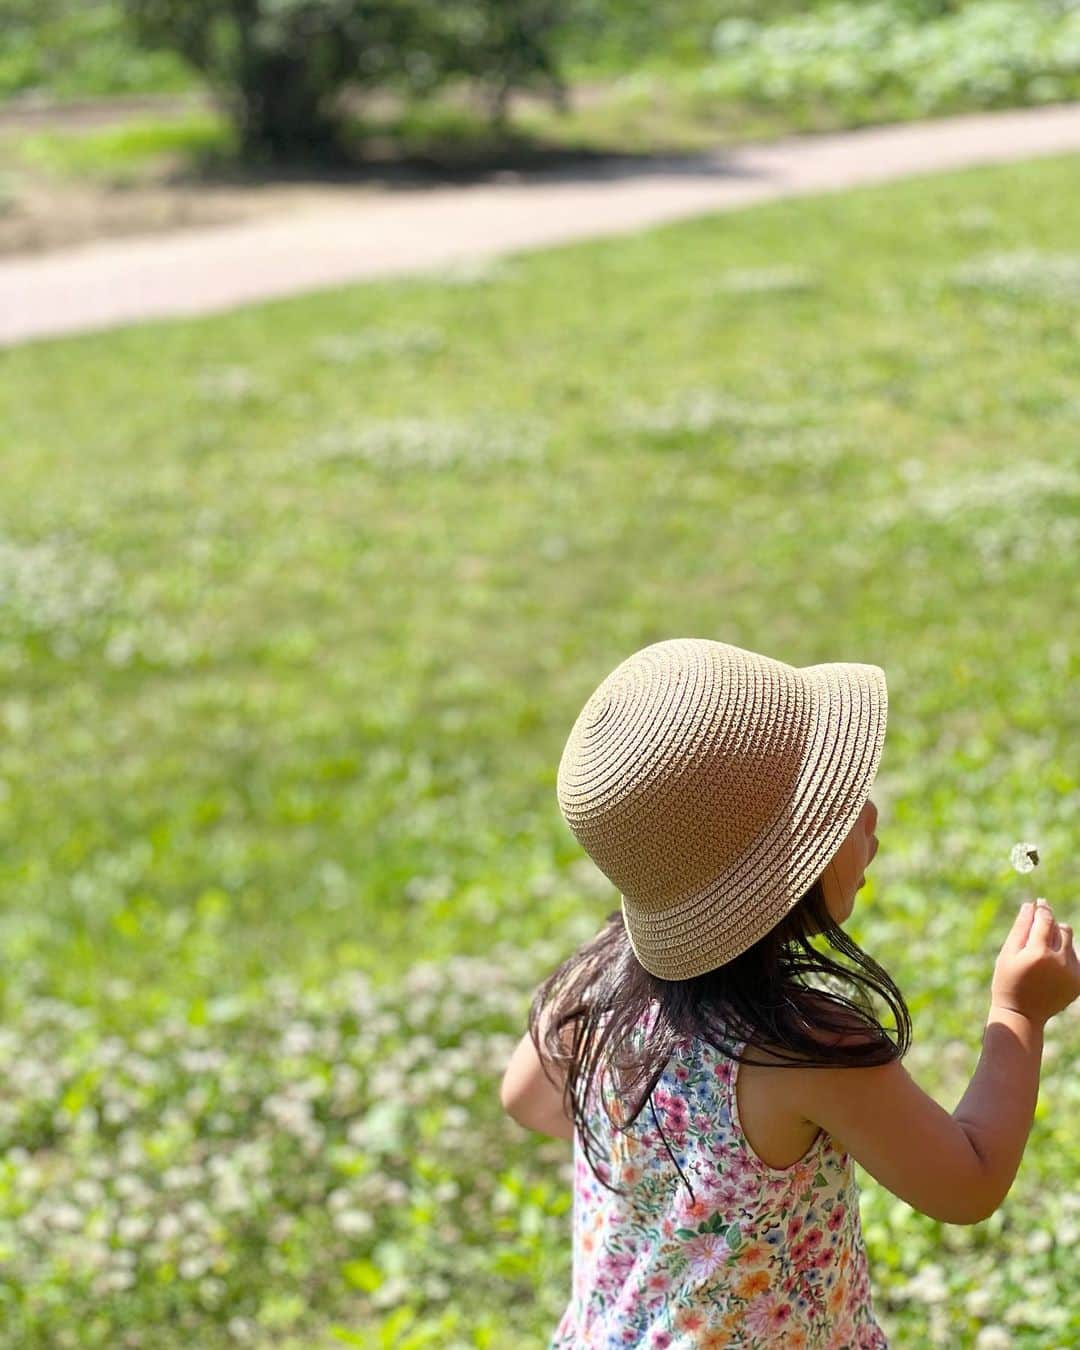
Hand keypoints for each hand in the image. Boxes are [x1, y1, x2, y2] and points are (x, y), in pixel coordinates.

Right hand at [991, 898, 1078, 1026]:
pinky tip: (1050, 967)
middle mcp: (1060, 961)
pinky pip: (1075, 958)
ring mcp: (1072, 973)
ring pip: (1070, 942)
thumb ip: (1021, 927)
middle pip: (1061, 929)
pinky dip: (1064, 956)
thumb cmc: (1008, 980)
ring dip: (1058, 940)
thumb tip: (1030, 905)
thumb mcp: (1008, 953)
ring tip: (1041, 952)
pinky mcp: (1079, 982)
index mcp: (1039, 952)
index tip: (1040, 903)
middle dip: (1050, 925)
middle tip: (1037, 930)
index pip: (1046, 920)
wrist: (1022, 1014)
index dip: (1043, 909)